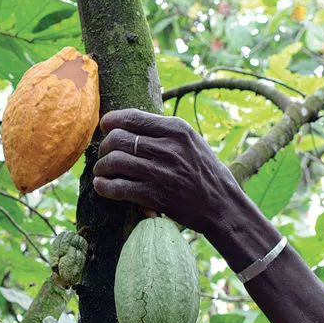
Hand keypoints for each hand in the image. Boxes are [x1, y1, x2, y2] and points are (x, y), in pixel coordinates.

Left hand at [92, 109, 245, 236]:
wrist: (222, 205)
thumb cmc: (205, 172)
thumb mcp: (191, 142)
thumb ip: (164, 131)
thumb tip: (129, 123)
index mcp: (177, 129)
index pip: (132, 117)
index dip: (111, 120)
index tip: (105, 126)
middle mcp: (168, 148)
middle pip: (118, 138)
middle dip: (104, 146)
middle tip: (104, 155)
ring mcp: (161, 172)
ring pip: (114, 161)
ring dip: (101, 167)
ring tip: (102, 172)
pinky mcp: (156, 195)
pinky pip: (119, 188)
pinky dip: (104, 186)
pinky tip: (102, 186)